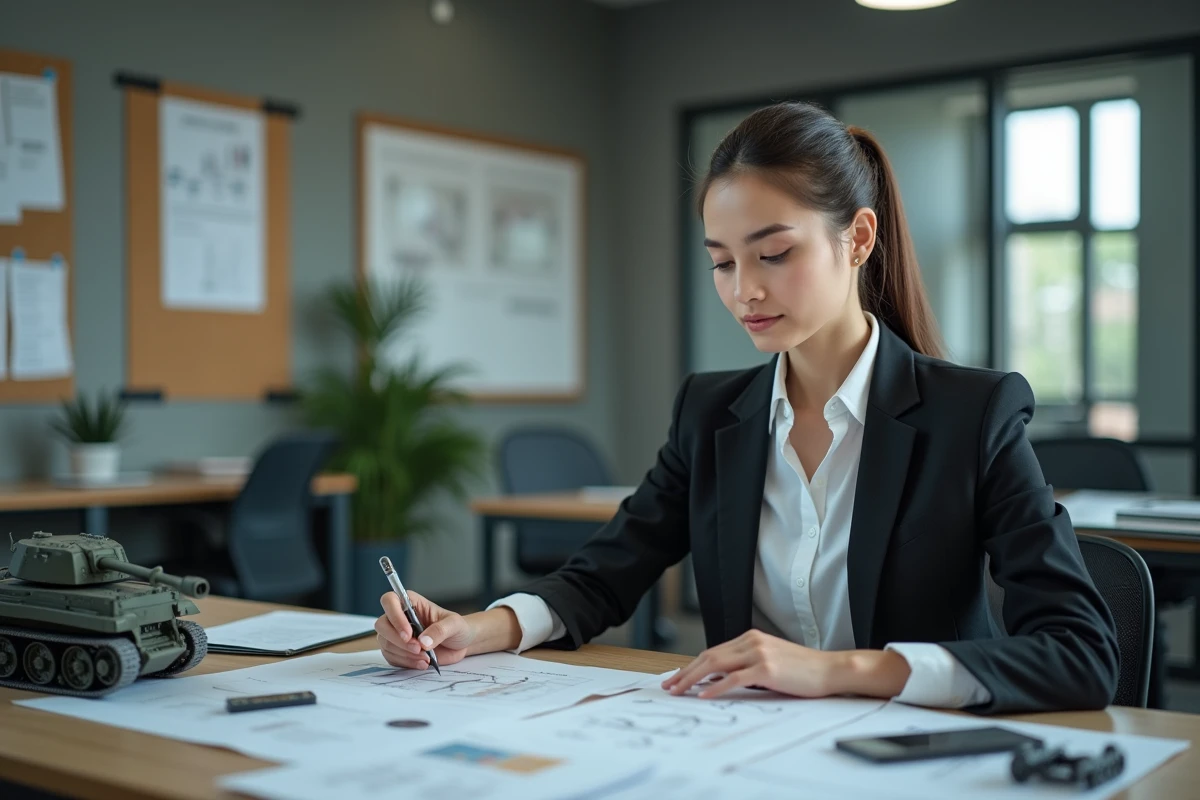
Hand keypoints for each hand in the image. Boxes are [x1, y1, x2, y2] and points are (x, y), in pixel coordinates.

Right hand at [375, 591, 474, 669]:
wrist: (460, 645)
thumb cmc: (457, 628)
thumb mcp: (455, 625)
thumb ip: (440, 630)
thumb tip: (423, 641)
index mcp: (411, 602)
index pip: (390, 601)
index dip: (394, 616)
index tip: (408, 633)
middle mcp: (400, 617)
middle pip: (382, 625)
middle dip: (398, 640)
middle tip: (418, 649)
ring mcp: (396, 634)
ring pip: (385, 643)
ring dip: (404, 654)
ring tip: (426, 658)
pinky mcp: (398, 651)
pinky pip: (391, 658)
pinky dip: (406, 663)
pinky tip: (423, 663)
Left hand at [661, 630, 910, 699]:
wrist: (831, 669)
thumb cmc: (803, 670)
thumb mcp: (771, 661)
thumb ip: (747, 665)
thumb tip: (721, 680)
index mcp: (751, 637)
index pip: (714, 651)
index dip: (692, 665)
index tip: (678, 677)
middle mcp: (752, 641)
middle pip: (709, 656)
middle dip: (685, 672)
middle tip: (669, 686)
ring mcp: (759, 653)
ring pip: (716, 665)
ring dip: (693, 679)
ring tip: (679, 691)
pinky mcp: (767, 669)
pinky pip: (734, 678)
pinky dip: (716, 687)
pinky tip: (704, 695)